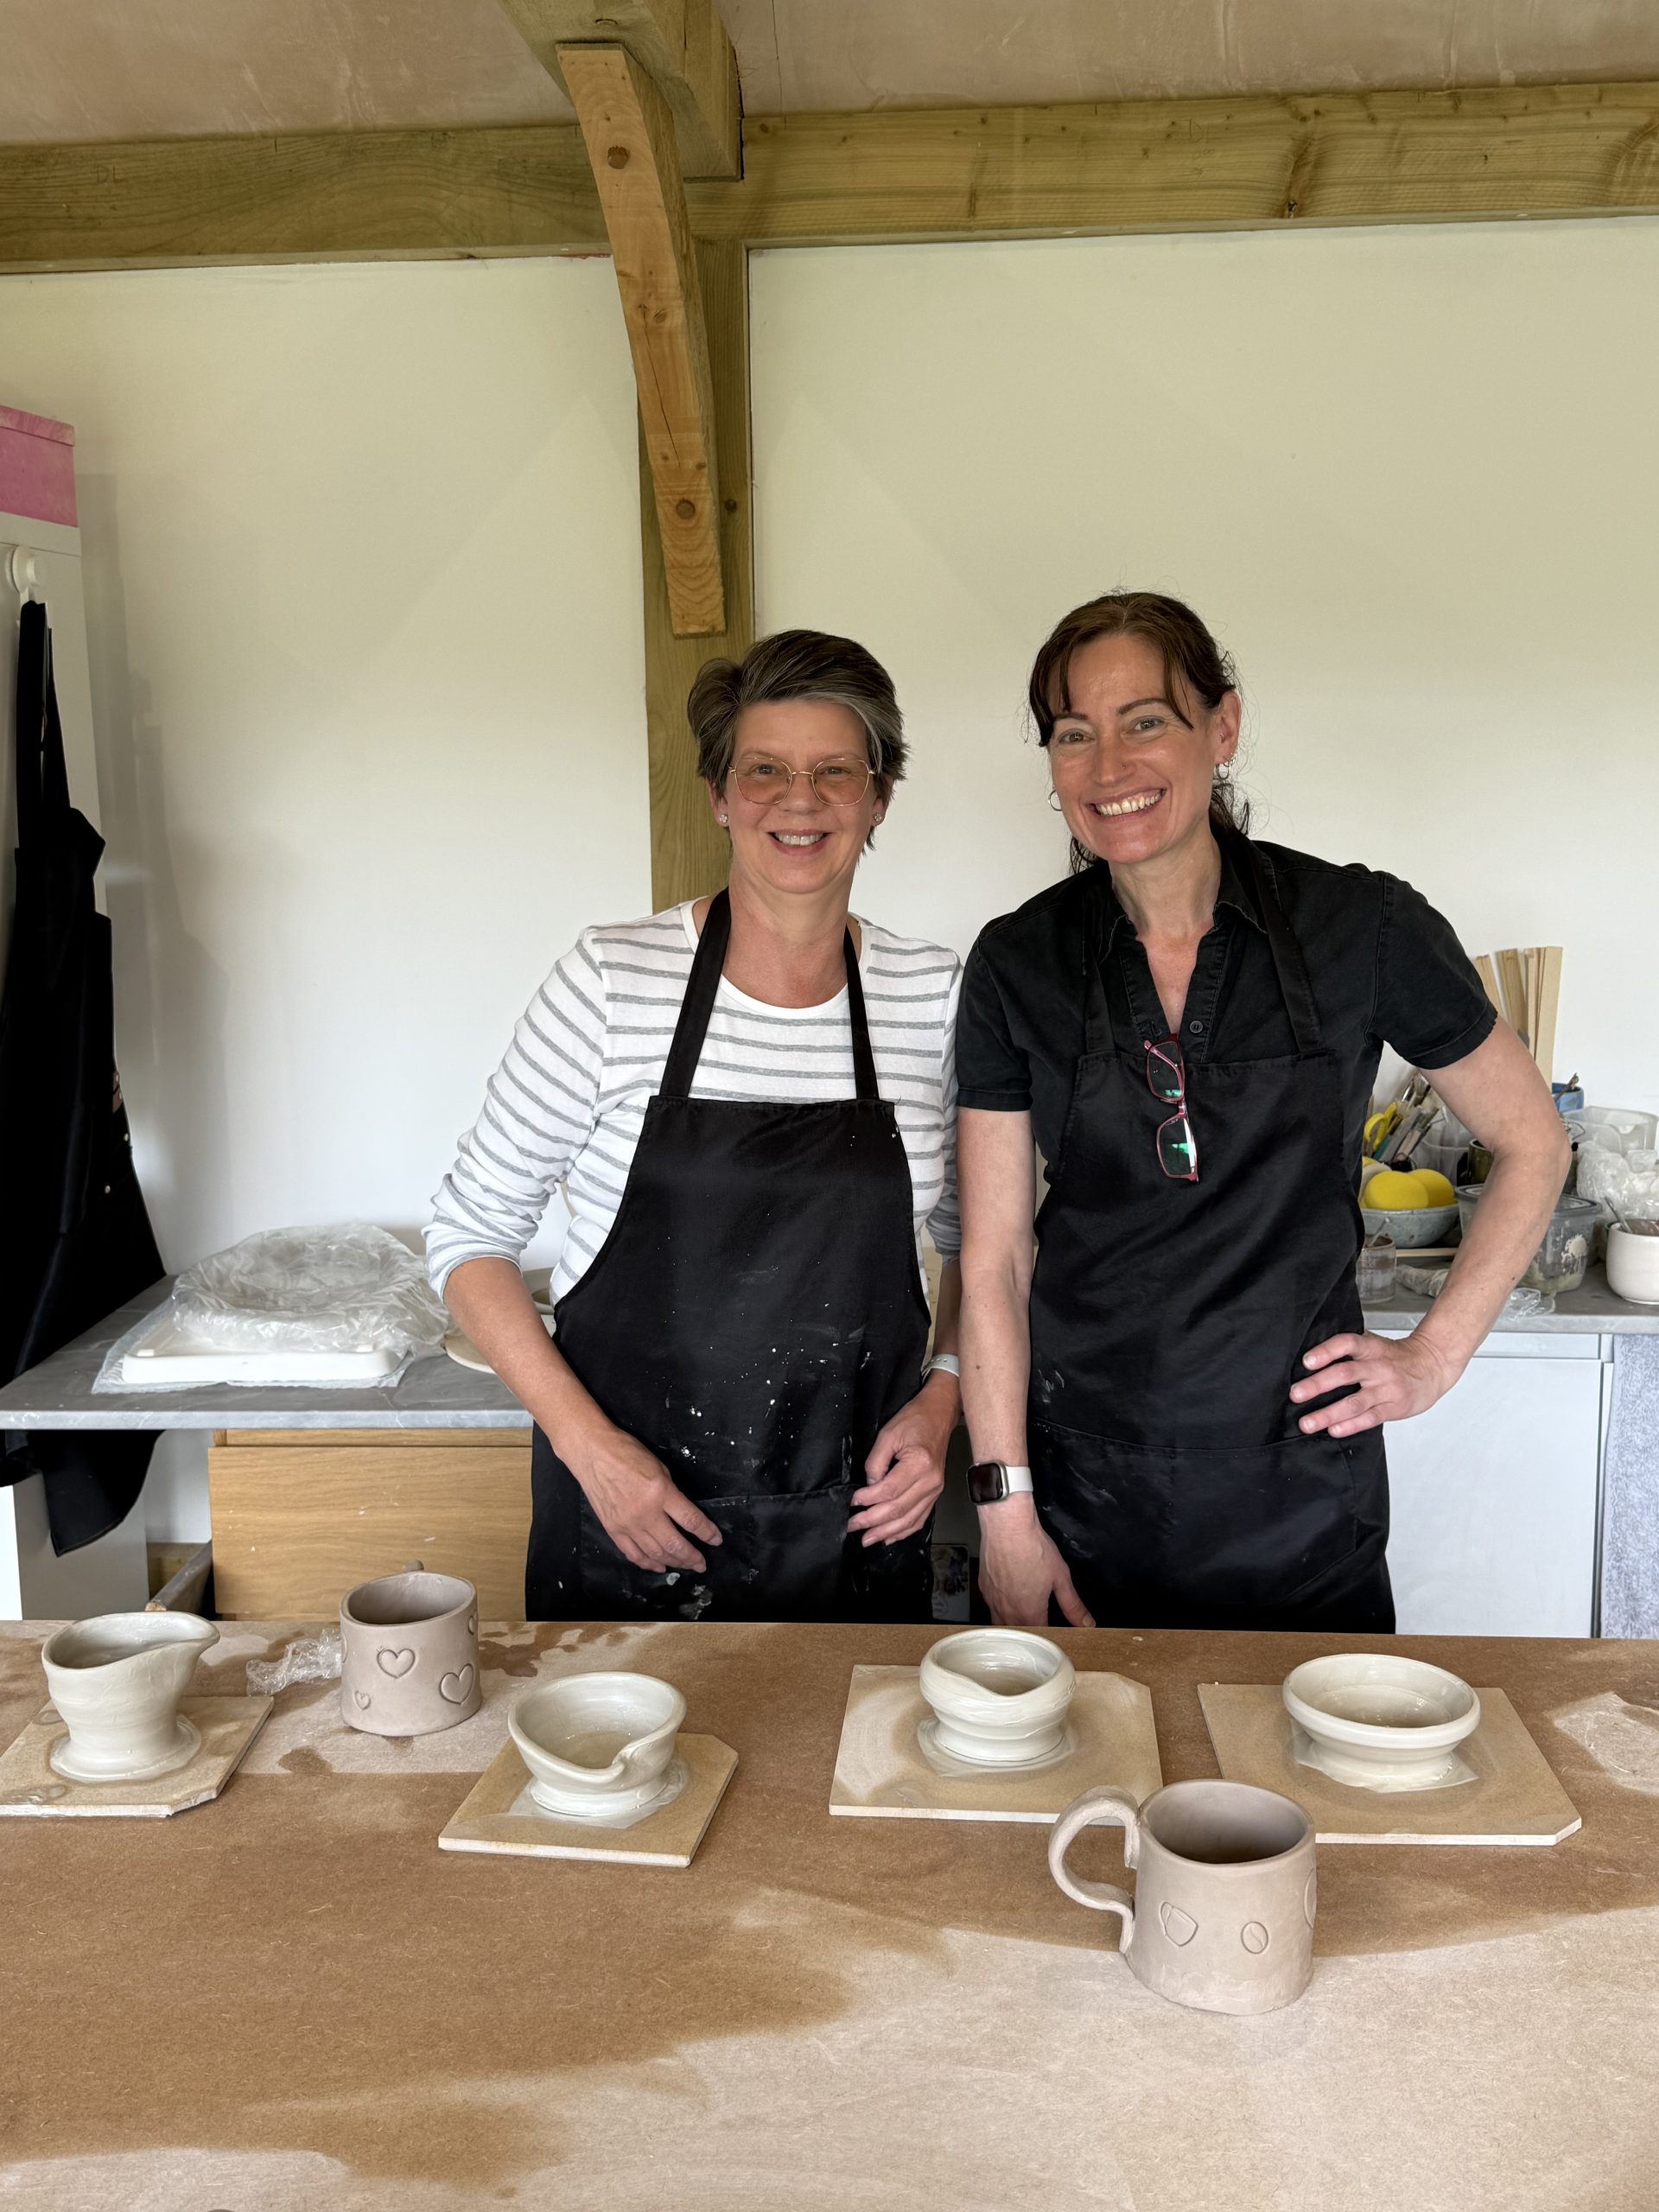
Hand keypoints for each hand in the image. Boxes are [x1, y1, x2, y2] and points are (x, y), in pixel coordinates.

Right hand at [566, 1422, 722, 1572]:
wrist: (593, 1453)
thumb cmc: (628, 1453)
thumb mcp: (660, 1468)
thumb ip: (672, 1494)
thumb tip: (682, 1516)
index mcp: (661, 1493)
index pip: (691, 1520)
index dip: (707, 1533)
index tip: (716, 1540)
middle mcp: (646, 1513)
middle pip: (675, 1544)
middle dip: (692, 1557)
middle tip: (702, 1564)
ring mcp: (627, 1525)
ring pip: (655, 1553)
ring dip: (674, 1562)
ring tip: (686, 1566)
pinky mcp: (613, 1530)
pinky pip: (633, 1554)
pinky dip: (648, 1563)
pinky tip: (660, 1566)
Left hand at [849, 1373, 954, 1546]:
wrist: (939, 1415)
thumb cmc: (914, 1421)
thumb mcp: (888, 1434)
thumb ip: (876, 1462)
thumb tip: (868, 1487)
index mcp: (920, 1463)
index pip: (889, 1490)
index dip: (868, 1499)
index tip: (852, 1502)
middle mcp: (931, 1481)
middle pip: (899, 1509)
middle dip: (873, 1521)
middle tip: (852, 1526)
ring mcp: (936, 1490)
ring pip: (909, 1519)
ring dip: (886, 1532)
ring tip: (867, 1539)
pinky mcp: (935, 1494)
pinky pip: (920, 1518)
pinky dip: (904, 1531)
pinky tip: (889, 1538)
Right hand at [977, 1498, 1093, 1626]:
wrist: (1007, 1526)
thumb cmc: (1031, 1546)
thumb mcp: (1060, 1576)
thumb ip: (1072, 1604)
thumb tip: (1085, 1622)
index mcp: (1029, 1611)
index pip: (1039, 1636)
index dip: (1048, 1637)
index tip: (1054, 1634)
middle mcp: (1007, 1610)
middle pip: (1017, 1634)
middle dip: (1029, 1634)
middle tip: (1039, 1627)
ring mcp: (992, 1600)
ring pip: (1000, 1624)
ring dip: (1012, 1625)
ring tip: (1022, 1618)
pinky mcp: (984, 1588)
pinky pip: (991, 1607)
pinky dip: (999, 1608)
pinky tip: (1008, 1597)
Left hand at [1290, 1329, 1461, 1437]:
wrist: (1432, 1365)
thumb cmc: (1396, 1357)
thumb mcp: (1374, 1345)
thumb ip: (1349, 1353)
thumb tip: (1310, 1364)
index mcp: (1370, 1347)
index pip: (1346, 1344)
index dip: (1326, 1351)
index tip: (1306, 1361)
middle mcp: (1378, 1366)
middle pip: (1345, 1374)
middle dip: (1317, 1385)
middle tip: (1296, 1394)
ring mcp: (1387, 1388)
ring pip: (1354, 1402)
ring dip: (1328, 1413)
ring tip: (1307, 1423)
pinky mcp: (1394, 1407)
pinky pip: (1370, 1418)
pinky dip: (1351, 1425)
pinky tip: (1334, 1430)